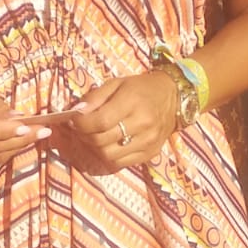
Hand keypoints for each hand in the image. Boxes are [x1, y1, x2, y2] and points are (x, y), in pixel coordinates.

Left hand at [61, 70, 178, 173]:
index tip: (74, 120)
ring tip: (94, 137)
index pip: (100, 121)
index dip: (81, 124)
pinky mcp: (150, 153)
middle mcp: (143, 123)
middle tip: (81, 128)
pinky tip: (108, 145)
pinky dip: (109, 156)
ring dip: (95, 148)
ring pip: (109, 155)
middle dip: (85, 136)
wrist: (173, 97)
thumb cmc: (141, 88)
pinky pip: (120, 163)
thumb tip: (76, 113)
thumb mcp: (116, 83)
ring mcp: (148, 141)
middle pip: (102, 140)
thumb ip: (94, 97)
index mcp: (133, 101)